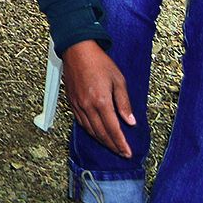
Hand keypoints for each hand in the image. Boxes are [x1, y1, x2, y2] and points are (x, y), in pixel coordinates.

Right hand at [61, 40, 135, 157]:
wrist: (77, 50)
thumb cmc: (99, 62)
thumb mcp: (119, 80)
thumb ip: (124, 103)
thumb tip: (130, 121)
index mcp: (102, 101)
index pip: (113, 129)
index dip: (121, 144)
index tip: (127, 152)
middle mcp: (88, 106)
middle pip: (101, 133)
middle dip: (112, 145)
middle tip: (121, 153)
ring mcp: (78, 105)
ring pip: (90, 130)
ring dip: (101, 140)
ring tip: (111, 146)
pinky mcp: (71, 101)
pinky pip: (80, 122)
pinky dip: (90, 131)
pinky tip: (96, 133)